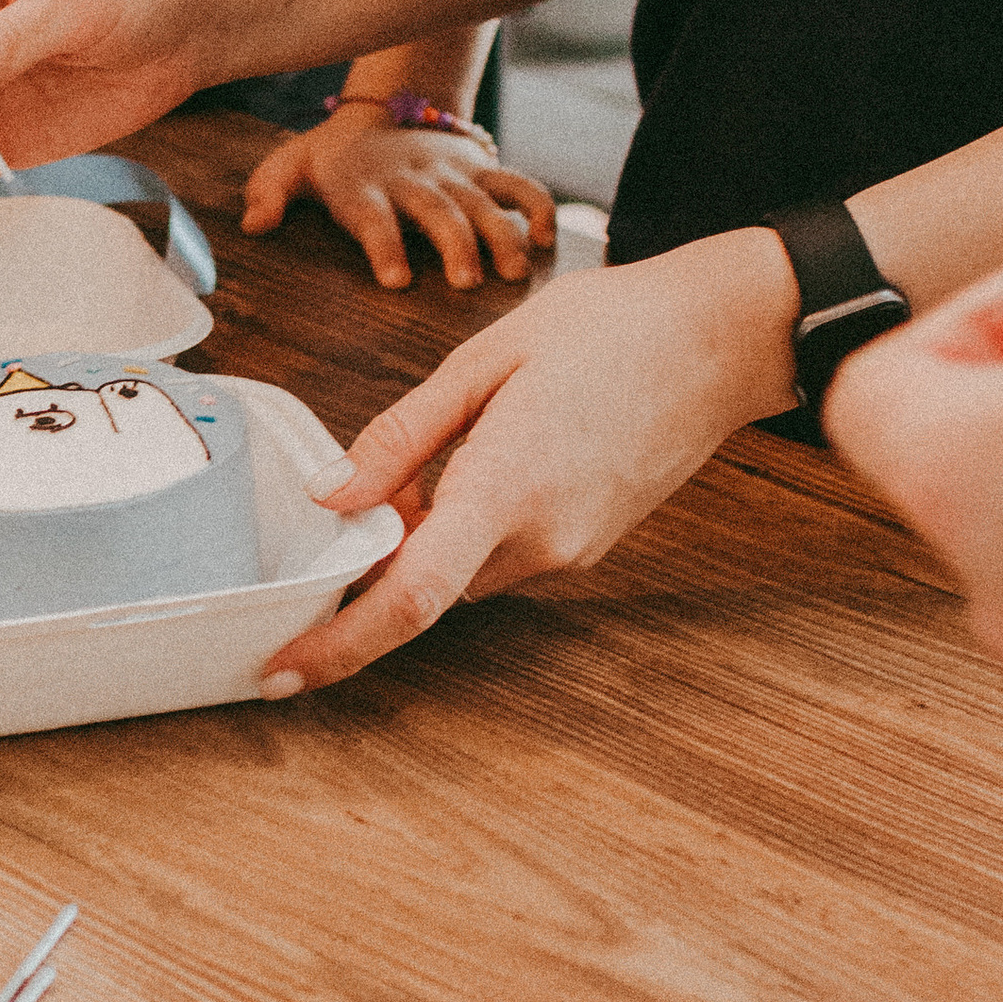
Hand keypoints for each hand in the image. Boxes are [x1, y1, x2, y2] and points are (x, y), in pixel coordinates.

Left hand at [240, 108, 557, 290]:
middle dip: (454, 245)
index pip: (373, 218)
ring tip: (516, 271)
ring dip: (501, 236)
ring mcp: (453, 174)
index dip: (383, 246)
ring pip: (482, 203)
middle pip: (437, 213)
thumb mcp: (291, 165)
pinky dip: (537, 206)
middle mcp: (412, 181)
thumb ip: (268, 192)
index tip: (395, 279)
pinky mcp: (483, 169)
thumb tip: (254, 225)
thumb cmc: (333, 155)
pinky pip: (517, 185)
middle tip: (466, 281)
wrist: (385, 103)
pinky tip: (548, 237)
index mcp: (364, 188)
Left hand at [265, 225, 799, 694]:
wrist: (722, 338)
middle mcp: (543, 539)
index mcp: (507, 487)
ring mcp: (572, 550)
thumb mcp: (483, 360)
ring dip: (430, 533)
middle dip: (380, 552)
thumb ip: (400, 436)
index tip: (280, 672)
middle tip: (378, 479)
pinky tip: (494, 454)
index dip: (338, 647)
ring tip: (454, 442)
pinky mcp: (588, 545)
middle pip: (424, 584)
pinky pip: (503, 553)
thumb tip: (332, 495)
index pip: (410, 597)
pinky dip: (473, 524)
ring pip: (462, 569)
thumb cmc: (611, 328)